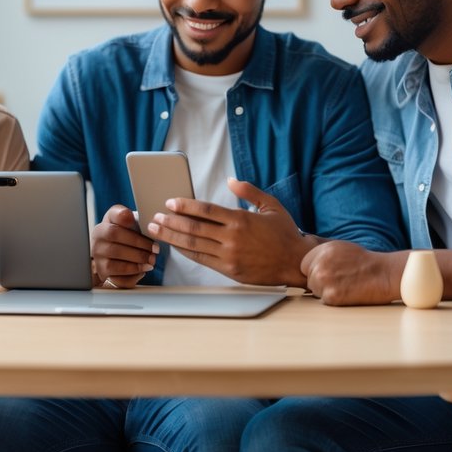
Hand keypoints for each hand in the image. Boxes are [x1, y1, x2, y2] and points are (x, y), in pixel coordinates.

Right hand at [91, 205, 157, 288]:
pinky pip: (119, 279)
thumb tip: (139, 217)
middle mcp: (97, 241)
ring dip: (138, 263)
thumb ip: (128, 216)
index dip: (132, 224)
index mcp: (103, 226)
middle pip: (117, 245)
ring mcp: (99, 259)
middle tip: (155, 250)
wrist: (108, 252)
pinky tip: (143, 270)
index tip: (149, 229)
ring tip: (151, 261)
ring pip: (118, 264)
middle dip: (140, 248)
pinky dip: (134, 275)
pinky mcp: (104, 273)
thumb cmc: (121, 234)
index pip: (116, 221)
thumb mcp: (123, 221)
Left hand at [146, 178, 314, 285]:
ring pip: (194, 245)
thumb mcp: (271, 205)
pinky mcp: (229, 270)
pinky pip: (202, 259)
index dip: (185, 205)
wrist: (296, 263)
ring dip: (172, 237)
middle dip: (171, 221)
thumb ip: (249, 191)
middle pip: (194, 228)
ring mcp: (230, 255)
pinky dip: (186, 252)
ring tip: (156, 231)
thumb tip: (230, 180)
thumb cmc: (285, 233)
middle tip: (155, 217)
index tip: (170, 202)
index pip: (206, 210)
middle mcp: (232, 237)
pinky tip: (175, 246)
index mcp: (241, 219)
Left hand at [300, 241, 402, 305]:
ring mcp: (324, 280)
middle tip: (340, 281)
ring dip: (327, 292)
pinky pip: (325, 301)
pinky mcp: (331, 296)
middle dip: (321, 282)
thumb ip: (322, 252)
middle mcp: (319, 264)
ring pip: (316, 291)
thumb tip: (306, 251)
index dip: (315, 271)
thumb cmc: (366, 262)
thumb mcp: (341, 247)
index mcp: (321, 251)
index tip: (328, 273)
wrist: (384, 274)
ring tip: (345, 285)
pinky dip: (335, 300)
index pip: (304, 266)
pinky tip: (348, 292)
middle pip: (309, 280)